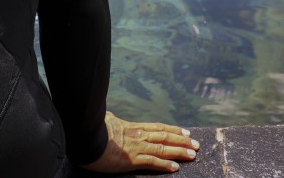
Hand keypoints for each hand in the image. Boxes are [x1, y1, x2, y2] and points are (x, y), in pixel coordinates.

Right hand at [81, 111, 198, 173]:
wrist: (86, 138)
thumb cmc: (92, 129)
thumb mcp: (104, 120)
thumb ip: (111, 119)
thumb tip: (110, 116)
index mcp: (132, 127)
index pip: (157, 127)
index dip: (173, 130)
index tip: (186, 132)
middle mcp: (138, 136)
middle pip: (165, 137)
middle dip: (182, 141)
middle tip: (196, 144)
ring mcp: (137, 147)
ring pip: (163, 148)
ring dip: (179, 151)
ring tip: (193, 155)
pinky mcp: (132, 159)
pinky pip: (153, 162)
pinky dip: (165, 165)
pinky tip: (175, 167)